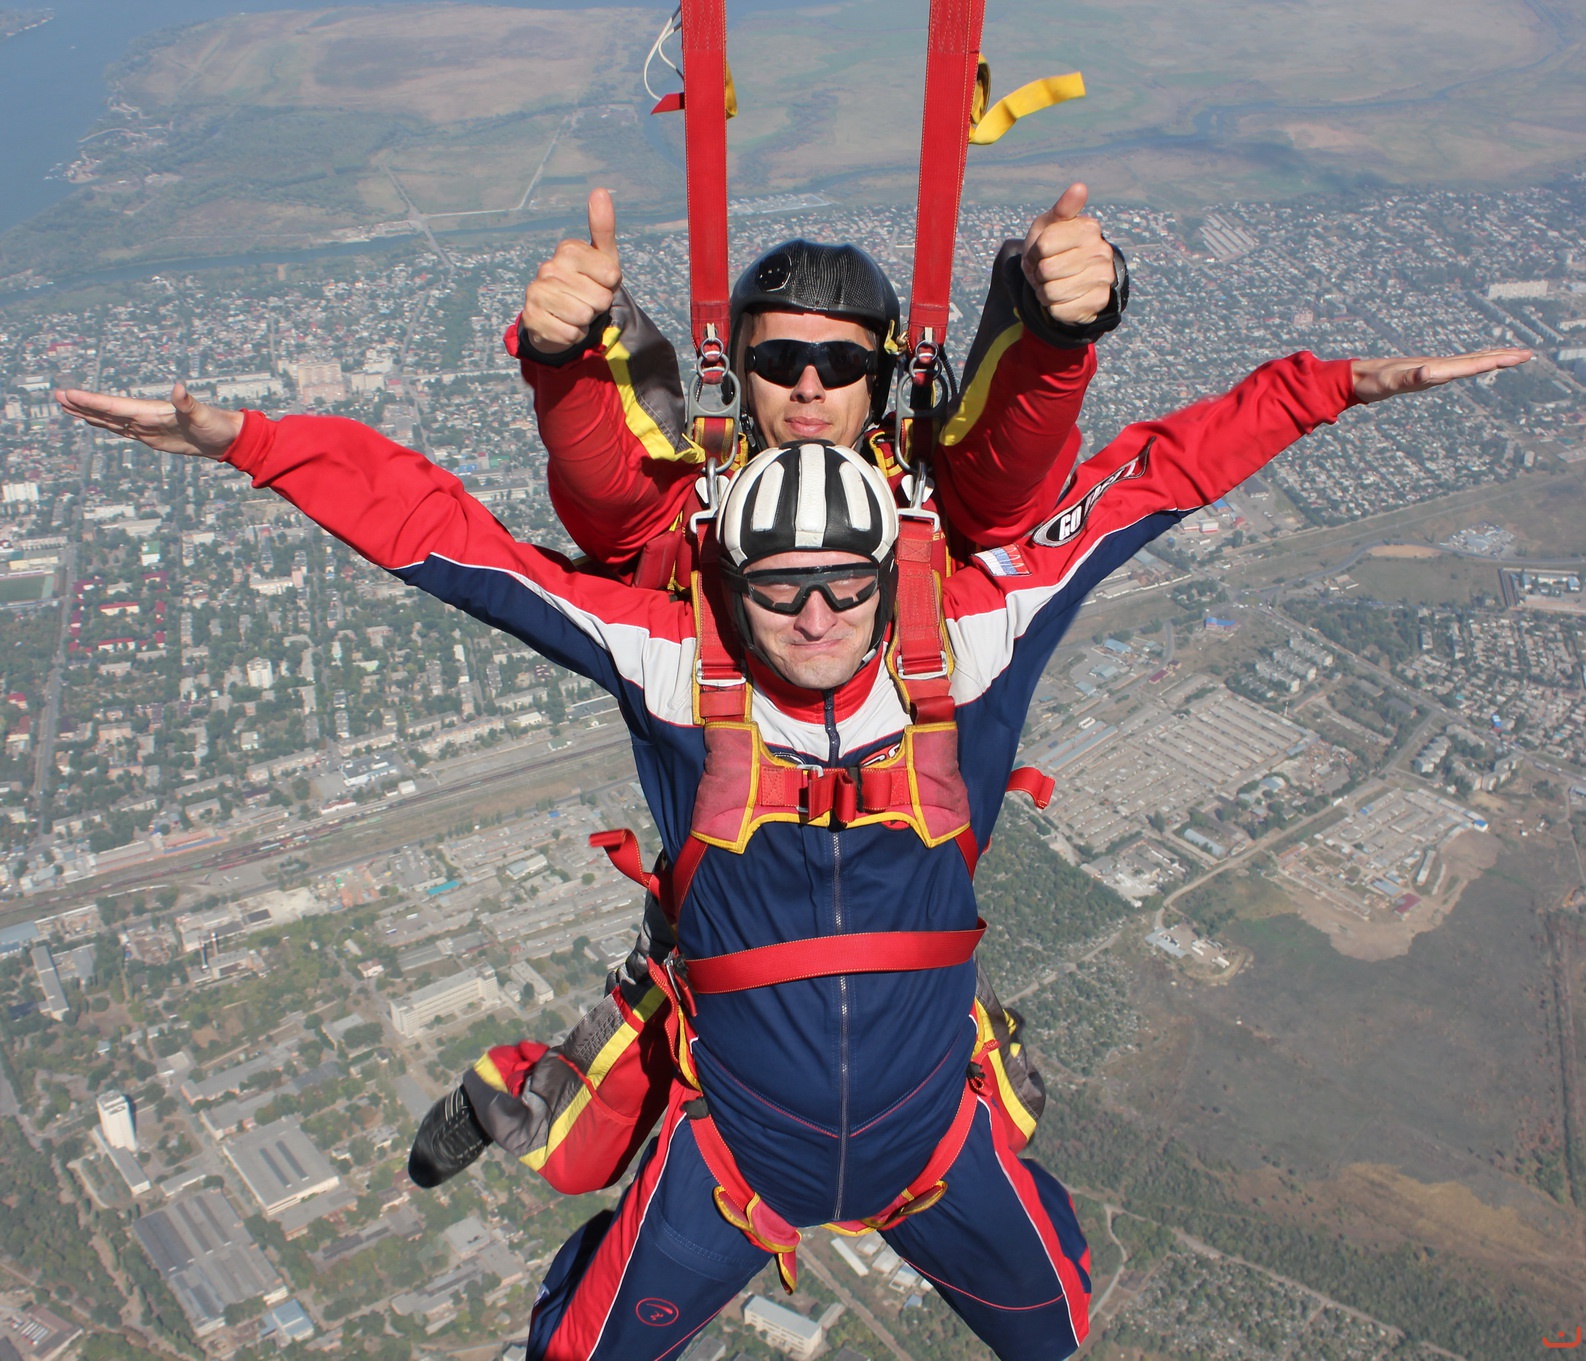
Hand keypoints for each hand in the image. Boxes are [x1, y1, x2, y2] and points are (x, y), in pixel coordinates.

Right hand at [54, 383, 242, 459]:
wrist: (225, 437)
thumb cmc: (216, 425)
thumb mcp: (203, 416)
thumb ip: (188, 403)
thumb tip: (179, 387)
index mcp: (150, 410)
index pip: (114, 406)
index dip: (91, 401)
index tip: (68, 394)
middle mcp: (144, 416)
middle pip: (106, 410)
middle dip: (81, 404)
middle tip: (56, 396)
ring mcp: (145, 426)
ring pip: (110, 420)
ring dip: (88, 413)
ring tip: (65, 406)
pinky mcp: (149, 437)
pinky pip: (121, 430)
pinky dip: (104, 426)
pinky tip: (92, 421)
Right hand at [519, 187, 623, 355]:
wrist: (561, 316)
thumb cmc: (588, 283)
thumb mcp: (603, 258)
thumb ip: (603, 227)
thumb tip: (600, 190)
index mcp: (568, 250)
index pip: (611, 276)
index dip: (610, 285)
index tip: (598, 282)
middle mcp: (548, 267)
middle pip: (599, 299)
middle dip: (598, 305)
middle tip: (586, 299)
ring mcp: (536, 292)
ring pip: (583, 317)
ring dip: (585, 321)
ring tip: (575, 311)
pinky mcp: (531, 318)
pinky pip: (569, 334)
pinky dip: (573, 335)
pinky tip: (564, 324)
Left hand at [1021, 183, 1116, 327]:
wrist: (1068, 279)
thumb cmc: (1054, 248)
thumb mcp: (1051, 225)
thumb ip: (1063, 208)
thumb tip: (1079, 187)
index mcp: (1089, 229)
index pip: (1043, 245)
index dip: (1033, 252)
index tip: (1040, 252)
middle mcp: (1101, 252)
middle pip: (1046, 270)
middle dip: (1039, 273)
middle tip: (1047, 270)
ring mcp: (1102, 278)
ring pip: (1051, 292)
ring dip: (1045, 291)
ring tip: (1054, 283)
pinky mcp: (1098, 302)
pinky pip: (1059, 310)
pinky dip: (1054, 307)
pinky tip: (1064, 297)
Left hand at [1350, 347, 1531, 402]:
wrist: (1359, 376)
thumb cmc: (1374, 381)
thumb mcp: (1390, 383)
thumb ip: (1408, 378)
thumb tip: (1427, 372)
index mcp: (1435, 368)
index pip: (1472, 364)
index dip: (1496, 360)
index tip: (1519, 356)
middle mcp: (1438, 365)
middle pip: (1475, 359)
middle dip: (1502, 357)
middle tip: (1528, 354)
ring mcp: (1434, 368)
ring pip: (1468, 362)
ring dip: (1491, 358)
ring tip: (1512, 356)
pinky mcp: (1428, 373)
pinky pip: (1456, 368)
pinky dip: (1472, 365)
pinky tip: (1477, 366)